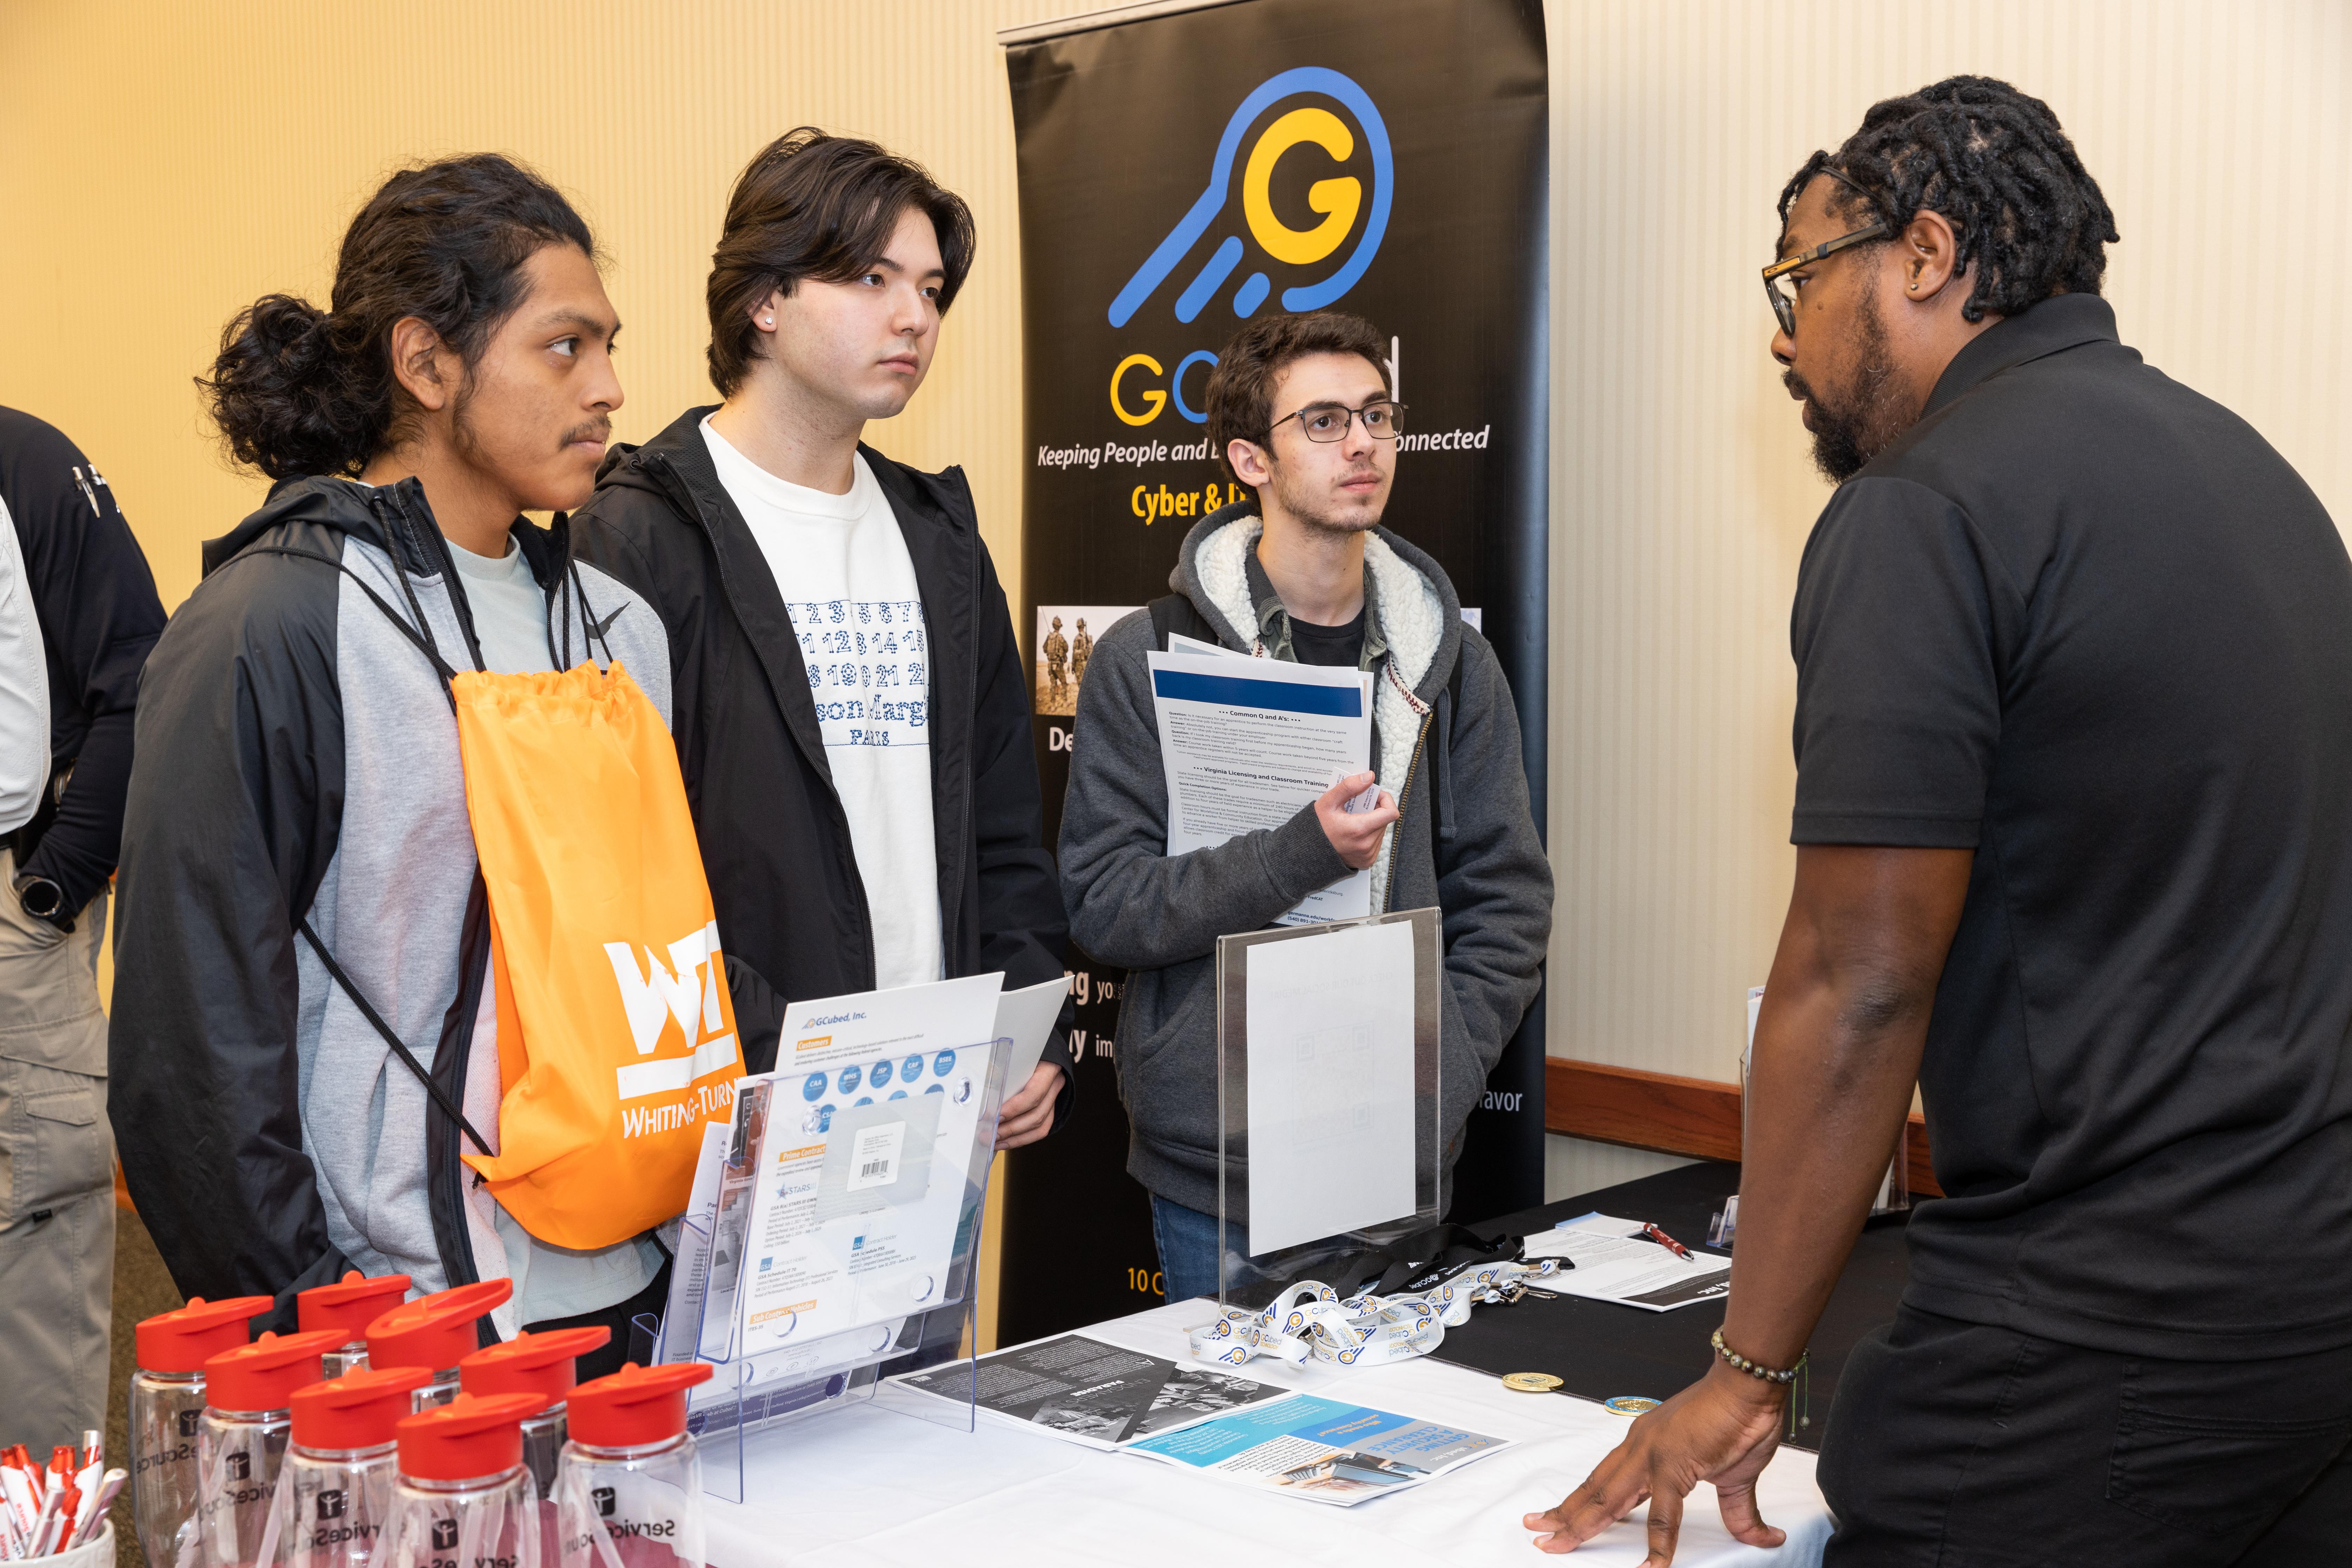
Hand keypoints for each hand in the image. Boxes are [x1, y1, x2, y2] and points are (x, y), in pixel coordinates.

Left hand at [993, 1061, 1062, 1149]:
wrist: (1043, 1053)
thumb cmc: (1025, 1053)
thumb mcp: (1015, 1058)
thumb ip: (1003, 1072)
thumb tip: (982, 1096)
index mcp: (1048, 1069)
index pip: (1034, 1094)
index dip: (1014, 1108)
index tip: (995, 1116)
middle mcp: (1055, 1085)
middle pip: (1036, 1115)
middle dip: (1010, 1128)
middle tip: (989, 1134)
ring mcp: (1055, 1099)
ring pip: (1040, 1126)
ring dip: (1015, 1138)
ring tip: (995, 1142)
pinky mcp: (1050, 1110)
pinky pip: (1040, 1130)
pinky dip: (1022, 1139)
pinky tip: (1005, 1142)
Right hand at [1315, 770, 1398, 868]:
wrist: (1309, 852)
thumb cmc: (1318, 826)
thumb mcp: (1328, 802)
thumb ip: (1349, 786)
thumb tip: (1369, 776)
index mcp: (1359, 830)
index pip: (1391, 812)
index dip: (1385, 800)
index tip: (1373, 795)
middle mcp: (1367, 845)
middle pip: (1385, 820)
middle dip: (1375, 809)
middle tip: (1359, 806)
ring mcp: (1368, 855)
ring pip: (1381, 830)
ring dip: (1373, 821)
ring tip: (1355, 818)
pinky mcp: (1368, 861)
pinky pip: (1377, 842)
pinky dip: (1370, 833)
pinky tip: (1355, 831)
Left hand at [1522, 1362, 1788, 1562]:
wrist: (1749, 1384)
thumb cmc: (1738, 1417)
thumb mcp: (1734, 1477)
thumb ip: (1738, 1512)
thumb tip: (1761, 1536)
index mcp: (1646, 1447)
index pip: (1604, 1482)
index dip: (1581, 1502)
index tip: (1559, 1516)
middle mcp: (1640, 1449)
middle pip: (1594, 1490)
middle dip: (1564, 1514)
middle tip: (1537, 1530)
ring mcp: (1652, 1455)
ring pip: (1608, 1497)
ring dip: (1582, 1522)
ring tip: (1557, 1541)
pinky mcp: (1674, 1463)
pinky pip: (1663, 1512)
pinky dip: (1657, 1542)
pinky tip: (1651, 1567)